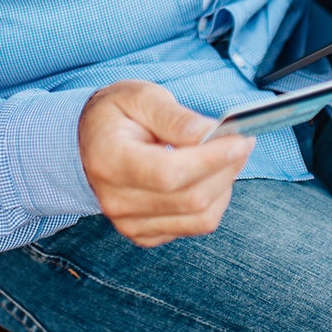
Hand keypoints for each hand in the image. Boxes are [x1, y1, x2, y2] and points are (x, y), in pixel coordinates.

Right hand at [78, 80, 253, 247]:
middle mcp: (116, 200)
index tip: (240, 140)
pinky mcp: (144, 234)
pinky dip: (213, 202)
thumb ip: (174, 116)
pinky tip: (210, 176)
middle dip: (226, 169)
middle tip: (243, 142)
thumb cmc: (116, 114)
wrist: (89, 141)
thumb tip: (207, 133)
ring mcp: (129, 223)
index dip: (211, 159)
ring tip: (229, 157)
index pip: (170, 173)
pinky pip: (194, 227)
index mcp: (110, 161)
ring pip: (199, 218)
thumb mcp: (141, 97)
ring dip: (225, 186)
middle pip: (191, 198)